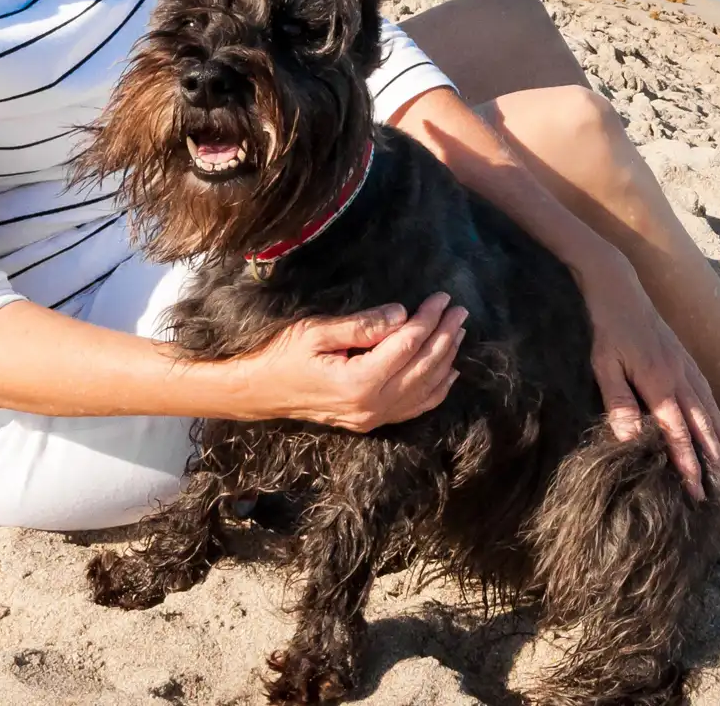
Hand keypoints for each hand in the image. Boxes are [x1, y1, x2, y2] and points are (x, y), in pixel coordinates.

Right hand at [237, 292, 464, 431]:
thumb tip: (401, 314)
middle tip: (460, 311)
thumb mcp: (317, 332)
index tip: (442, 298)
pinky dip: (435, 390)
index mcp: (358, 382)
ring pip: (423, 390)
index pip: (406, 346)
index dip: (428, 320)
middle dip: (444, 337)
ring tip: (459, 332)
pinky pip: (413, 408)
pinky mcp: (370, 422)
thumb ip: (362, 325)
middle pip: (422, 368)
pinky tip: (449, 373)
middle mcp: (371, 406)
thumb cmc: (282, 356)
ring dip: (445, 360)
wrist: (259, 393)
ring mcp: (372, 418)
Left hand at [579, 263, 719, 499]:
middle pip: (701, 424)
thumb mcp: (603, 364)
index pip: (677, 432)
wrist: (618, 286)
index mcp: (658, 383)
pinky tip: (718, 422)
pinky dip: (716, 411)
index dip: (687, 463)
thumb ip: (617, 401)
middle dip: (711, 457)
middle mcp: (679, 376)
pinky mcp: (684, 356)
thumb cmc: (606, 327)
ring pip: (709, 407)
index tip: (695, 489)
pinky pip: (706, 390)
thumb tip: (630, 438)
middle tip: (719, 486)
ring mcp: (685, 365)